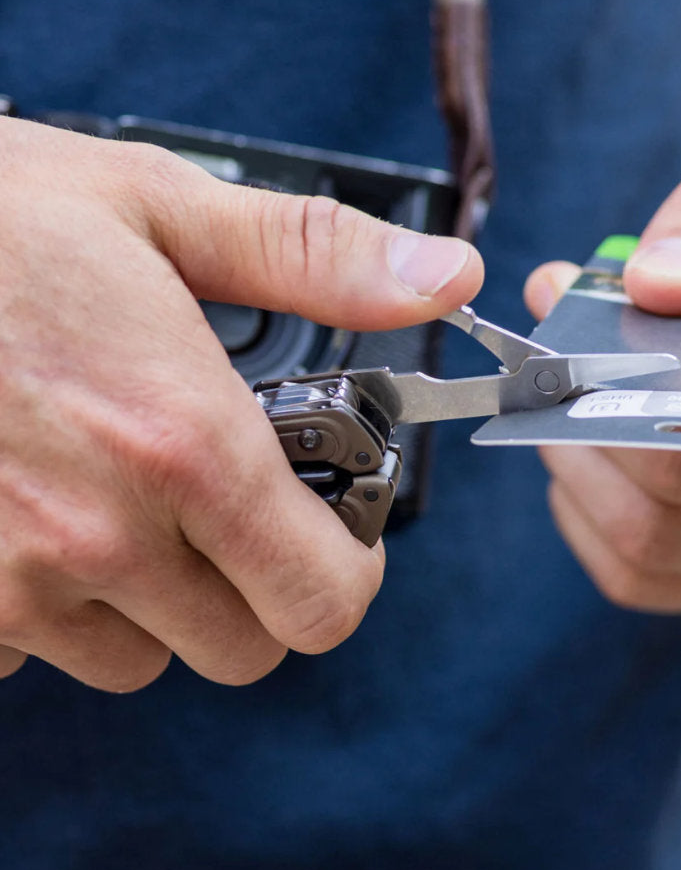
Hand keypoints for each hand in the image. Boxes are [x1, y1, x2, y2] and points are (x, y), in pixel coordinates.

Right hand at [0, 117, 482, 688]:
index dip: (348, 573)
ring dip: (158, 600)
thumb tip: (448, 278)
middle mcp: (98, 533)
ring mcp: (8, 584)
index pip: (321, 600)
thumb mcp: (163, 210)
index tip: (339, 532)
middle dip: (262, 588)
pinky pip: (36, 654)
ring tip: (128, 497)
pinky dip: (57, 607)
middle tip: (236, 508)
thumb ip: (318, 257)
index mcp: (182, 440)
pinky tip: (43, 514)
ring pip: (141, 659)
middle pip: (245, 647)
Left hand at [524, 125, 680, 609]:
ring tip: (557, 408)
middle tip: (543, 375)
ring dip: (576, 482)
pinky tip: (581, 460)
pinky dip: (589, 522)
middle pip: (666, 515)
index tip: (558, 350)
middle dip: (577, 440)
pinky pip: (646, 578)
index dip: (610, 404)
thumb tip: (655, 283)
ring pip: (646, 557)